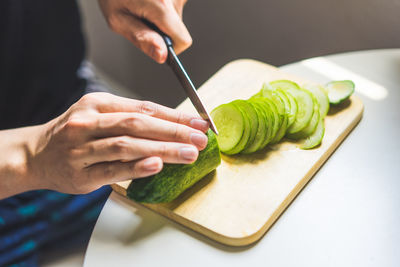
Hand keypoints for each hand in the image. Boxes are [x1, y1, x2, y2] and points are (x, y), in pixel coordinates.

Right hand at [28, 93, 208, 193]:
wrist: (35, 154)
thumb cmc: (75, 134)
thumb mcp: (99, 116)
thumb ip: (132, 118)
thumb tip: (174, 124)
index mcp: (98, 103)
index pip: (144, 108)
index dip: (175, 115)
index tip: (199, 122)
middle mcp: (88, 122)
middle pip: (138, 124)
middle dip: (173, 131)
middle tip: (199, 139)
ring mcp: (82, 148)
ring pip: (127, 145)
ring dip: (162, 149)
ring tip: (188, 153)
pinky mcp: (80, 173)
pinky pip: (111, 169)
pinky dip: (135, 167)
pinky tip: (156, 165)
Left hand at [98, 0, 191, 62]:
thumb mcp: (117, 19)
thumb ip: (142, 39)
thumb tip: (162, 56)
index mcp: (161, 6)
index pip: (182, 40)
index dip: (170, 48)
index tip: (156, 42)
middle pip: (178, 29)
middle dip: (161, 29)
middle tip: (140, 16)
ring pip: (176, 18)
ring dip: (160, 17)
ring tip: (142, 4)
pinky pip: (173, 7)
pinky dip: (161, 8)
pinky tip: (148, 1)